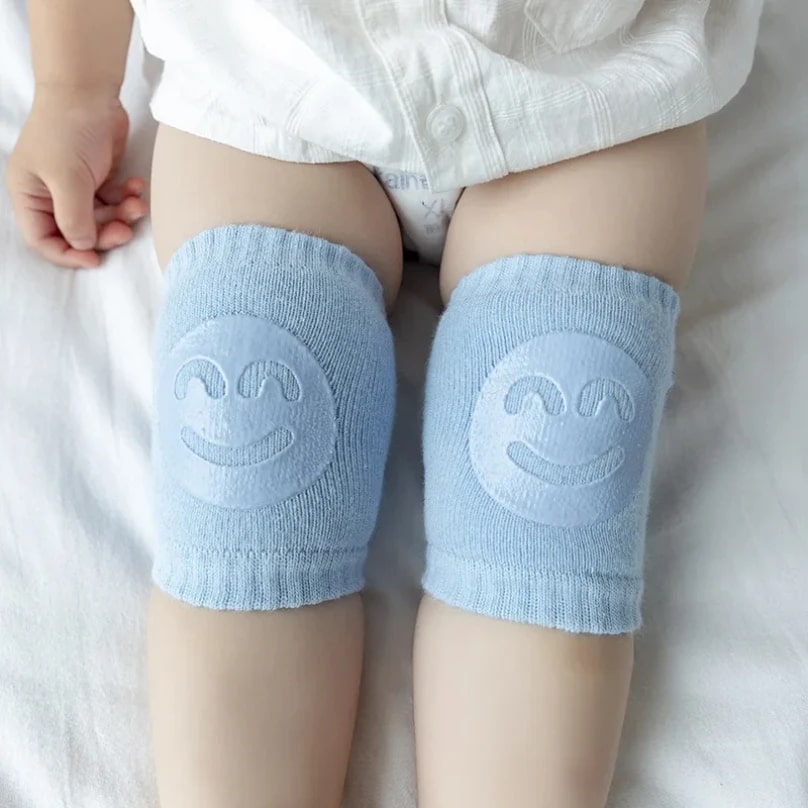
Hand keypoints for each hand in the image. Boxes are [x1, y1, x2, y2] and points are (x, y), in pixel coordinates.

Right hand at [6, 86, 147, 267]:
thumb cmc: (68, 131)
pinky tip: (138, 187)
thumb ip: (74, 219)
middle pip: (78, 233)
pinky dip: (127, 199)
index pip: (42, 239)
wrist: (90, 91)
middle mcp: (50, 194)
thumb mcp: (67, 180)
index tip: (94, 259)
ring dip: (122, 216)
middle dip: (104, 233)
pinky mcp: (99, 177)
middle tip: (125, 229)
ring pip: (102, 219)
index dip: (67, 254)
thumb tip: (83, 247)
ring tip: (137, 204)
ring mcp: (76, 185)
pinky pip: (115, 201)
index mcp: (30, 195)